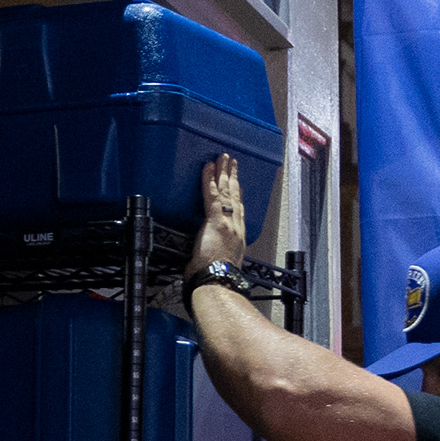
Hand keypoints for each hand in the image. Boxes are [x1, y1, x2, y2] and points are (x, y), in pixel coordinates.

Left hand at [194, 153, 252, 276]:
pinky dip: (209, 179)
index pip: (237, 210)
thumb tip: (201, 255)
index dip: (236, 195)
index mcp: (237, 237)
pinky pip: (211, 194)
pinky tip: (207, 167)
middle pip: (234, 196)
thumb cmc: (214, 278)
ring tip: (222, 158)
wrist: (217, 282)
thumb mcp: (218, 262)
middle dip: (232, 178)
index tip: (236, 184)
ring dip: (223, 172)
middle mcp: (236, 226)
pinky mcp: (215, 220)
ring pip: (225, 191)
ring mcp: (227, 221)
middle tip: (231, 163)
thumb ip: (213, 252)